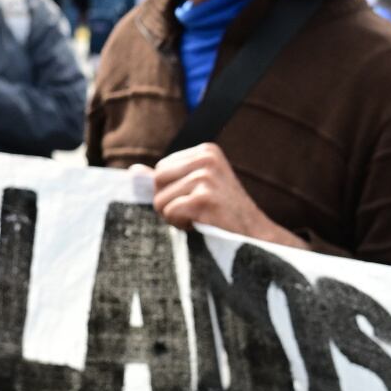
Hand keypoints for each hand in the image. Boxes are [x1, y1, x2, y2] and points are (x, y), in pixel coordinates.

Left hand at [150, 143, 301, 247]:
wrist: (257, 239)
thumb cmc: (223, 216)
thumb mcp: (195, 190)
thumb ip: (166, 179)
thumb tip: (133, 172)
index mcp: (206, 151)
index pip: (160, 169)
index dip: (172, 192)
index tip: (197, 201)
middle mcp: (207, 158)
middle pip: (157, 181)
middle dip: (169, 203)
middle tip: (197, 212)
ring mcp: (207, 177)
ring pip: (160, 200)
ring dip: (176, 217)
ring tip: (202, 218)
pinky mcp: (204, 198)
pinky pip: (170, 213)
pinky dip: (182, 225)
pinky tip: (204, 225)